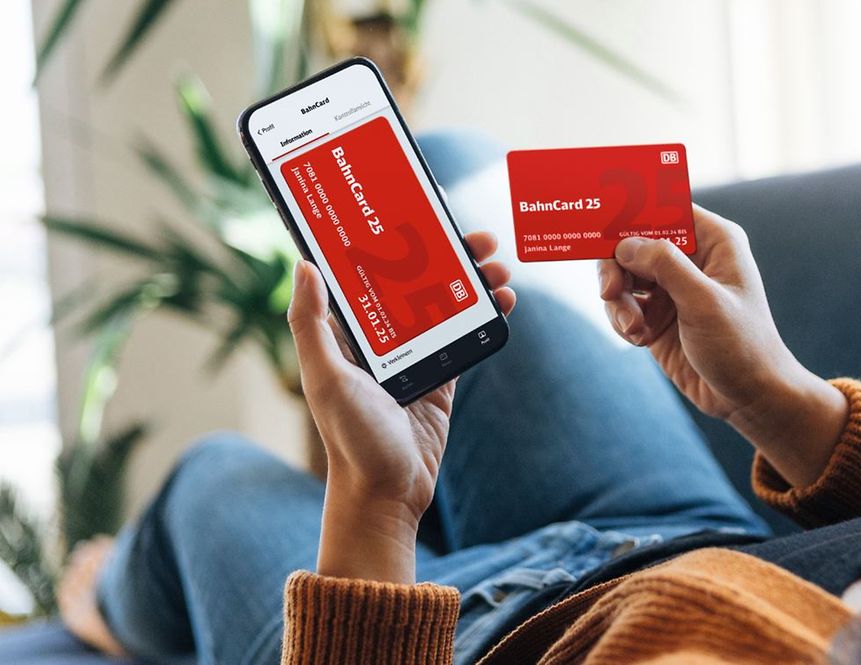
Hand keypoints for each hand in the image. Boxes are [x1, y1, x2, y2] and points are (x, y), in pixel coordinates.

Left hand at [288, 231, 514, 582]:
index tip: (414, 208)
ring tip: (497, 262)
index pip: (368, 270)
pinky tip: (504, 299)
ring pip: (447, 301)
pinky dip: (486, 315)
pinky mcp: (442, 376)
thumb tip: (303, 263)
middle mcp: (381, 337)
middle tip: (473, 234)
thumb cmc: (350, 439)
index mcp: (348, 332)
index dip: (390, 236)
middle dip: (446, 252)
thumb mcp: (325, 378)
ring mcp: (414, 355)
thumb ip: (312, 324)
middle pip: (417, 279)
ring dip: (473, 279)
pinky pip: (466, 335)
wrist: (387, 493)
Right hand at [599, 206, 845, 486]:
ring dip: (617, 301)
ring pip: (621, 275)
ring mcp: (671, 287)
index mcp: (713, 240)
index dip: (630, 214)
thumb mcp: (704, 302)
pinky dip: (621, 321)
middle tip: (610, 292)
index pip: (662, 209)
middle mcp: (690, 258)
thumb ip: (666, 266)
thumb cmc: (741, 345)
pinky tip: (638, 339)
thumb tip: (625, 243)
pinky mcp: (656, 316)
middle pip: (632, 242)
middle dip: (615, 267)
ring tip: (633, 329)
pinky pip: (622, 305)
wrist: (749, 397)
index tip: (600, 227)